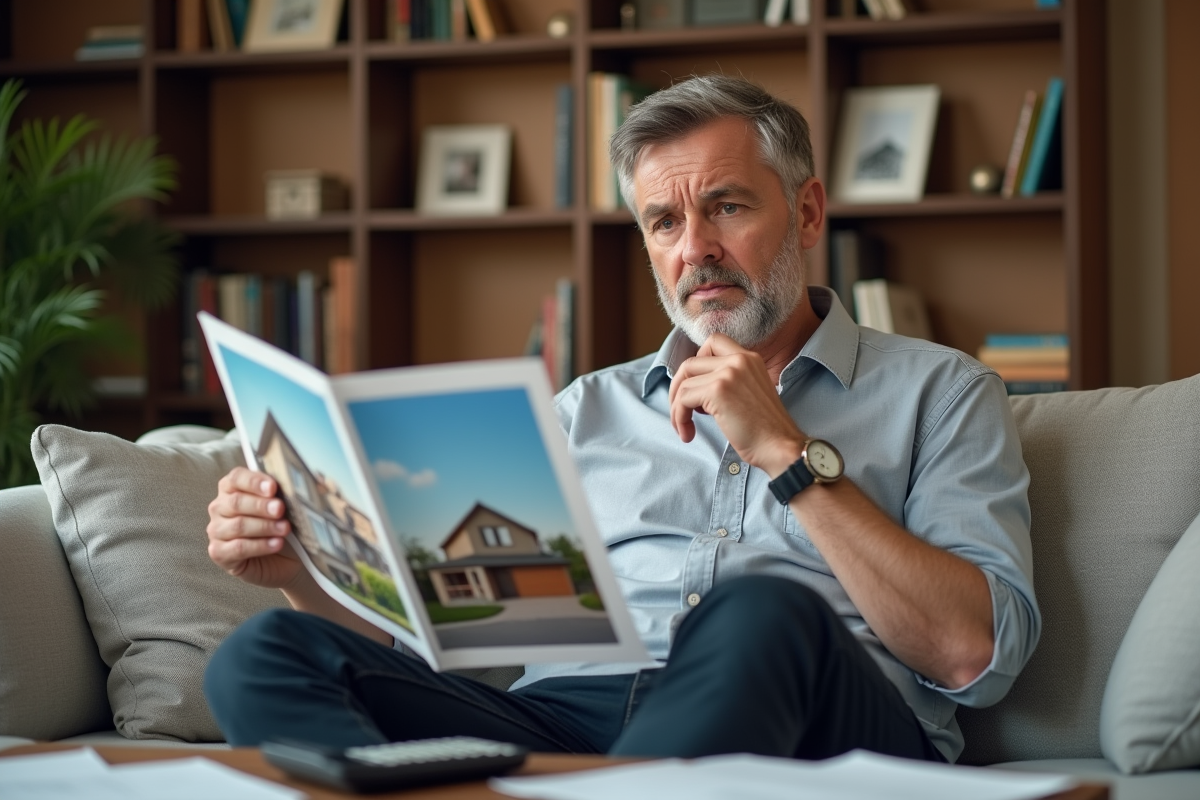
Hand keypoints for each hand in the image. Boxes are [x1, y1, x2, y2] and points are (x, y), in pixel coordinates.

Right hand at [207, 467, 304, 588]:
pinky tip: (277, 544)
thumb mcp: (284, 507)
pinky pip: (238, 548)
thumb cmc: (280, 525)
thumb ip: (283, 493)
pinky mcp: (219, 553)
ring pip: (238, 525)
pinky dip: (260, 545)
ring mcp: (217, 531)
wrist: (284, 558)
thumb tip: (297, 483)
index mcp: (232, 488)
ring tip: (285, 529)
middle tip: (280, 509)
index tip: (273, 487)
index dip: (254, 481)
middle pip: (236, 502)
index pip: (236, 478)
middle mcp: (220, 507)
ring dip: (264, 526)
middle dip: (261, 505)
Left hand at [668, 333, 805, 475]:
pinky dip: (679, 418)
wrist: (780, 446)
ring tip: (685, 428)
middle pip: (690, 363)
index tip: (696, 386)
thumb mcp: (750, 392)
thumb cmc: (765, 429)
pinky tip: (688, 433)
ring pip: (683, 384)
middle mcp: (739, 360)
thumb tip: (693, 386)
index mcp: (749, 358)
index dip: (696, 362)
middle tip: (681, 410)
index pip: (713, 342)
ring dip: (677, 409)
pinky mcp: (717, 391)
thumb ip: (729, 381)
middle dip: (678, 388)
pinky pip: (682, 400)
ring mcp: (728, 373)